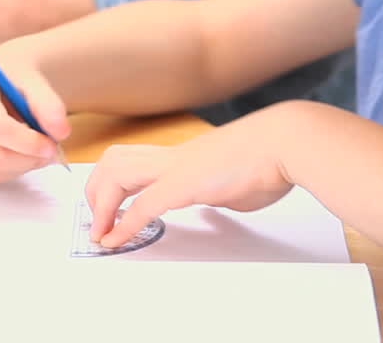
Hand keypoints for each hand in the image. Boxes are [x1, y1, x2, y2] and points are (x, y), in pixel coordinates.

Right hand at [0, 48, 71, 184]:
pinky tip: (16, 148)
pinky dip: (12, 167)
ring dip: (24, 162)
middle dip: (30, 155)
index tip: (52, 144)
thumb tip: (61, 132)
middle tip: (50, 146)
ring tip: (31, 142)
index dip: (27, 141)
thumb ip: (47, 102)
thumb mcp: (31, 78)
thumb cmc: (9, 77)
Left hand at [85, 106, 296, 247]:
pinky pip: (142, 205)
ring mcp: (176, 168)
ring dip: (101, 204)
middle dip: (96, 190)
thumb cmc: (271, 161)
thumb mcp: (236, 181)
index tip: (108, 213)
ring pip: (116, 172)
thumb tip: (216, 199)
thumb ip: (219, 190)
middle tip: (97, 222)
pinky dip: (123, 224)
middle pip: (114, 160)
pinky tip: (114, 241)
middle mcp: (173, 157)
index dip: (112, 185)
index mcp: (184, 157)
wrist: (286, 142)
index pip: (134, 161)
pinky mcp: (184, 184)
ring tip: (101, 231)